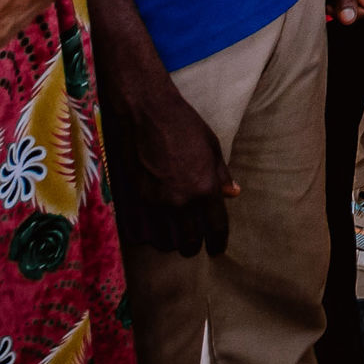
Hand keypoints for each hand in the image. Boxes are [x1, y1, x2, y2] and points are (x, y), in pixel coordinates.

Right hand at [106, 71, 237, 257]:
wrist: (145, 114)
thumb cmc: (184, 126)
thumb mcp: (212, 148)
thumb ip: (221, 176)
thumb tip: (233, 194)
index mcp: (205, 189)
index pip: (216, 228)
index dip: (218, 243)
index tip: (217, 250)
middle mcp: (179, 202)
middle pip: (189, 242)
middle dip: (194, 246)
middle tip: (195, 244)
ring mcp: (153, 204)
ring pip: (164, 243)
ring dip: (170, 242)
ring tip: (173, 236)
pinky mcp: (131, 201)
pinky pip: (140, 235)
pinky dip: (147, 236)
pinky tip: (151, 229)